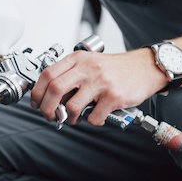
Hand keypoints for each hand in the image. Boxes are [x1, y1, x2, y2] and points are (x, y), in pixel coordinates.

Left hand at [29, 48, 166, 126]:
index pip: (47, 73)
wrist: (145, 67)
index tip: (36, 102)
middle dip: (47, 108)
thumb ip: (71, 74)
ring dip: (69, 118)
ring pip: (72, 106)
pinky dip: (92, 121)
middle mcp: (87, 68)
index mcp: (78, 59)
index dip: (37, 91)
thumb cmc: (117, 68)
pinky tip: (97, 115)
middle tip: (50, 115)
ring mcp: (100, 82)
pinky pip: (94, 117)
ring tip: (74, 118)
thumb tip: (50, 95)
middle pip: (54, 88)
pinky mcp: (113, 96)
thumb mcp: (90, 62)